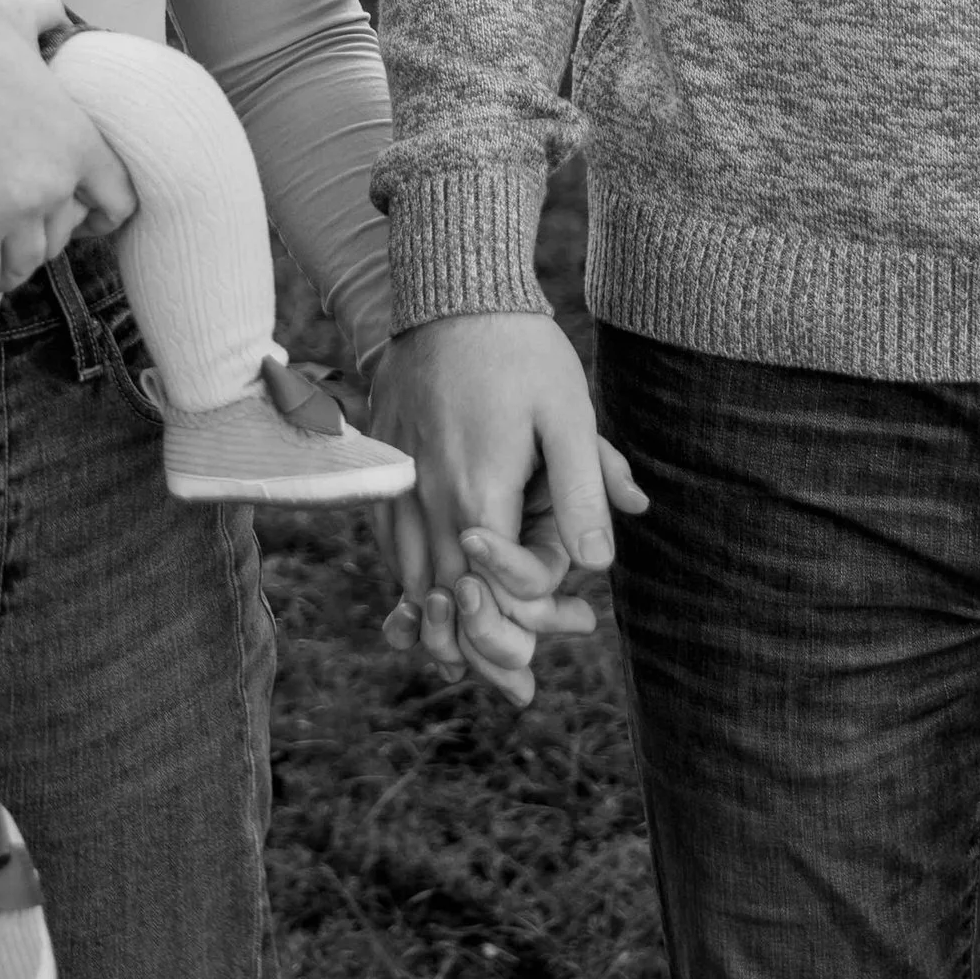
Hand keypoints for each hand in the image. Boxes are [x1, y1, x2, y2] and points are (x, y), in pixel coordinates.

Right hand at [0, 0, 138, 326]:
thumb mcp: (19, 13)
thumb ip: (48, 16)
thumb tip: (57, 17)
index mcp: (77, 140)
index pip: (118, 198)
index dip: (107, 213)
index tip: (91, 218)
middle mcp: (53, 185)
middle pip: (64, 238)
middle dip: (49, 238)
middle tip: (30, 233)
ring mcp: (11, 212)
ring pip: (26, 264)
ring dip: (15, 267)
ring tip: (1, 263)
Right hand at [372, 314, 647, 705]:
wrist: (452, 287)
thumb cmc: (521, 349)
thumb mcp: (570, 415)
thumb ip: (585, 490)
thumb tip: (600, 566)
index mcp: (476, 492)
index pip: (490, 596)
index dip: (522, 631)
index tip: (561, 643)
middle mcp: (425, 498)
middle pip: (444, 604)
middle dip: (483, 651)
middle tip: (521, 691)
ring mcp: (395, 481)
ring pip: (408, 579)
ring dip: (440, 626)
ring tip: (472, 661)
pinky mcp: (379, 463)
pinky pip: (386, 544)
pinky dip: (407, 581)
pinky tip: (428, 599)